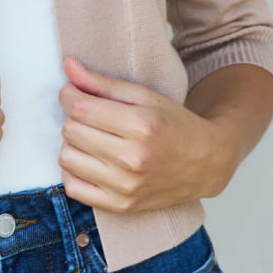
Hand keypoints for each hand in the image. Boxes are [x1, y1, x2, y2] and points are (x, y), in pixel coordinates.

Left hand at [57, 57, 239, 214]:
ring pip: (66, 158)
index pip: (80, 108)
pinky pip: (72, 187)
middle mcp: (132, 159)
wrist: (206, 164)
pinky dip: (74, 171)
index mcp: (141, 125)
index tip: (73, 92)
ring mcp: (125, 187)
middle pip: (71, 131)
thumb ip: (103, 82)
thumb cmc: (176, 126)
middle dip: (74, 117)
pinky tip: (90, 161)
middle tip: (89, 115)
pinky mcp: (120, 206)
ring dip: (73, 144)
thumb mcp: (144, 96)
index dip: (69, 95)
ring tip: (92, 138)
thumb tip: (68, 66)